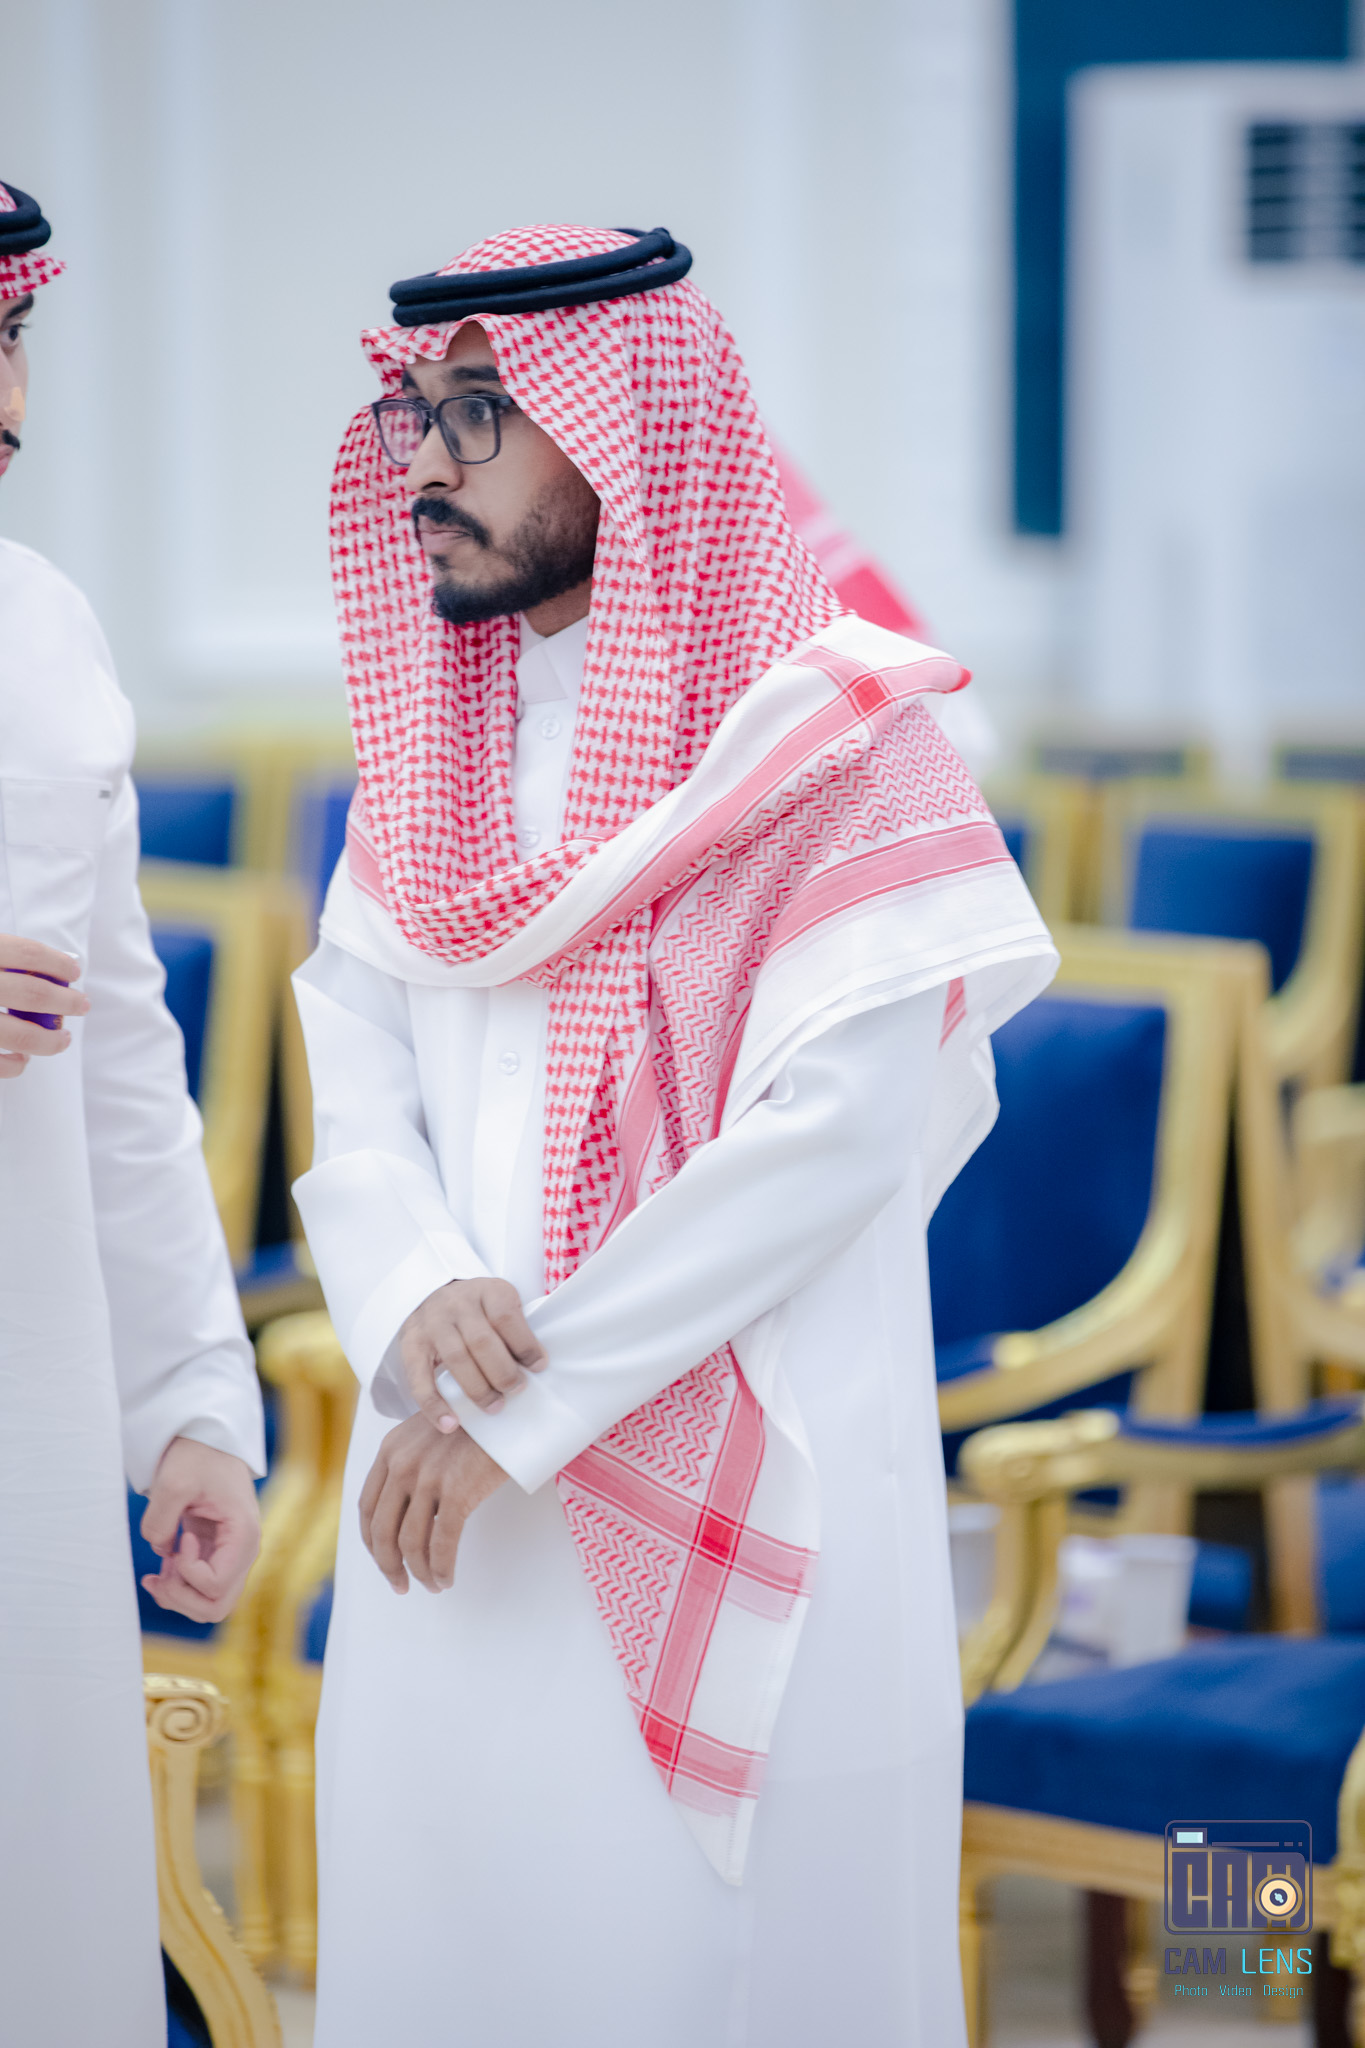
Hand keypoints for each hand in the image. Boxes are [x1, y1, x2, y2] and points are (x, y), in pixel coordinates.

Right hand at [0, 934, 89, 1076]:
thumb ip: (5, 957)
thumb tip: (48, 970)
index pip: (27, 954)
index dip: (57, 962)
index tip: (74, 971)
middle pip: (32, 993)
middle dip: (65, 1001)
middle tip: (82, 1005)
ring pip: (21, 1035)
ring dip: (49, 1041)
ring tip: (62, 1040)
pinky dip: (14, 1065)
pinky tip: (23, 1059)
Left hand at [139, 1437, 261, 1623]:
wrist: (209, 1440)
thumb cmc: (198, 1456)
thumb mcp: (172, 1483)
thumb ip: (159, 1524)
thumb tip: (161, 1552)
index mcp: (244, 1535)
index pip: (215, 1584)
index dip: (188, 1571)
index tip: (183, 1537)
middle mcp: (244, 1552)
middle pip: (217, 1607)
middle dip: (181, 1599)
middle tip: (161, 1573)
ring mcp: (232, 1556)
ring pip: (209, 1605)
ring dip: (179, 1597)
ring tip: (157, 1573)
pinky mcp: (218, 1555)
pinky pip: (202, 1590)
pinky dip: (179, 1589)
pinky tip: (161, 1569)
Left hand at [358, 1414, 506, 1593]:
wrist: (509, 1408)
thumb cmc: (476, 1423)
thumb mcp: (430, 1433)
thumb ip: (411, 1463)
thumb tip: (409, 1512)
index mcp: (390, 1450)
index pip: (366, 1506)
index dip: (371, 1541)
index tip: (382, 1560)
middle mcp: (402, 1465)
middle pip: (382, 1530)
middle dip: (388, 1565)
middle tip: (400, 1584)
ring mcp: (428, 1479)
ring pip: (410, 1542)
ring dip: (419, 1571)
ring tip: (431, 1584)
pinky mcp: (456, 1492)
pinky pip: (442, 1543)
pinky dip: (441, 1568)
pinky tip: (446, 1579)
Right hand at [400, 1277, 545, 1430]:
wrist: (434, 1296)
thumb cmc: (479, 1310)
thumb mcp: (500, 1304)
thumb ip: (516, 1328)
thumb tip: (536, 1366)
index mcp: (486, 1290)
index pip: (506, 1317)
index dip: (525, 1345)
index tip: (539, 1367)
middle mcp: (457, 1303)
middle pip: (482, 1341)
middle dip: (503, 1372)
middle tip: (516, 1390)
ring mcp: (432, 1324)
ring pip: (456, 1359)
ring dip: (478, 1389)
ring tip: (494, 1408)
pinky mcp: (411, 1345)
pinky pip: (420, 1380)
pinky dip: (435, 1406)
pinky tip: (450, 1424)